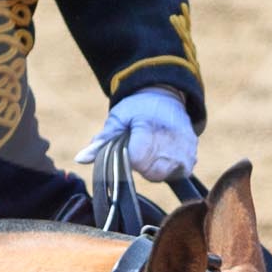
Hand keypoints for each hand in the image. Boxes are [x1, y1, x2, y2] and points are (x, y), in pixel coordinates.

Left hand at [73, 87, 196, 182]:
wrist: (167, 96)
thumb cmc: (138, 107)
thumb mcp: (118, 118)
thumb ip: (102, 141)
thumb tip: (80, 159)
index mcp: (151, 130)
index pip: (137, 161)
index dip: (128, 158)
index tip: (128, 146)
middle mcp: (172, 143)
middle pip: (149, 173)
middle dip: (140, 165)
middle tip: (138, 146)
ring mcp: (185, 152)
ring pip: (161, 176)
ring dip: (152, 167)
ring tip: (150, 148)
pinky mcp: (192, 158)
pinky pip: (175, 174)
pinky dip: (166, 167)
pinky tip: (162, 152)